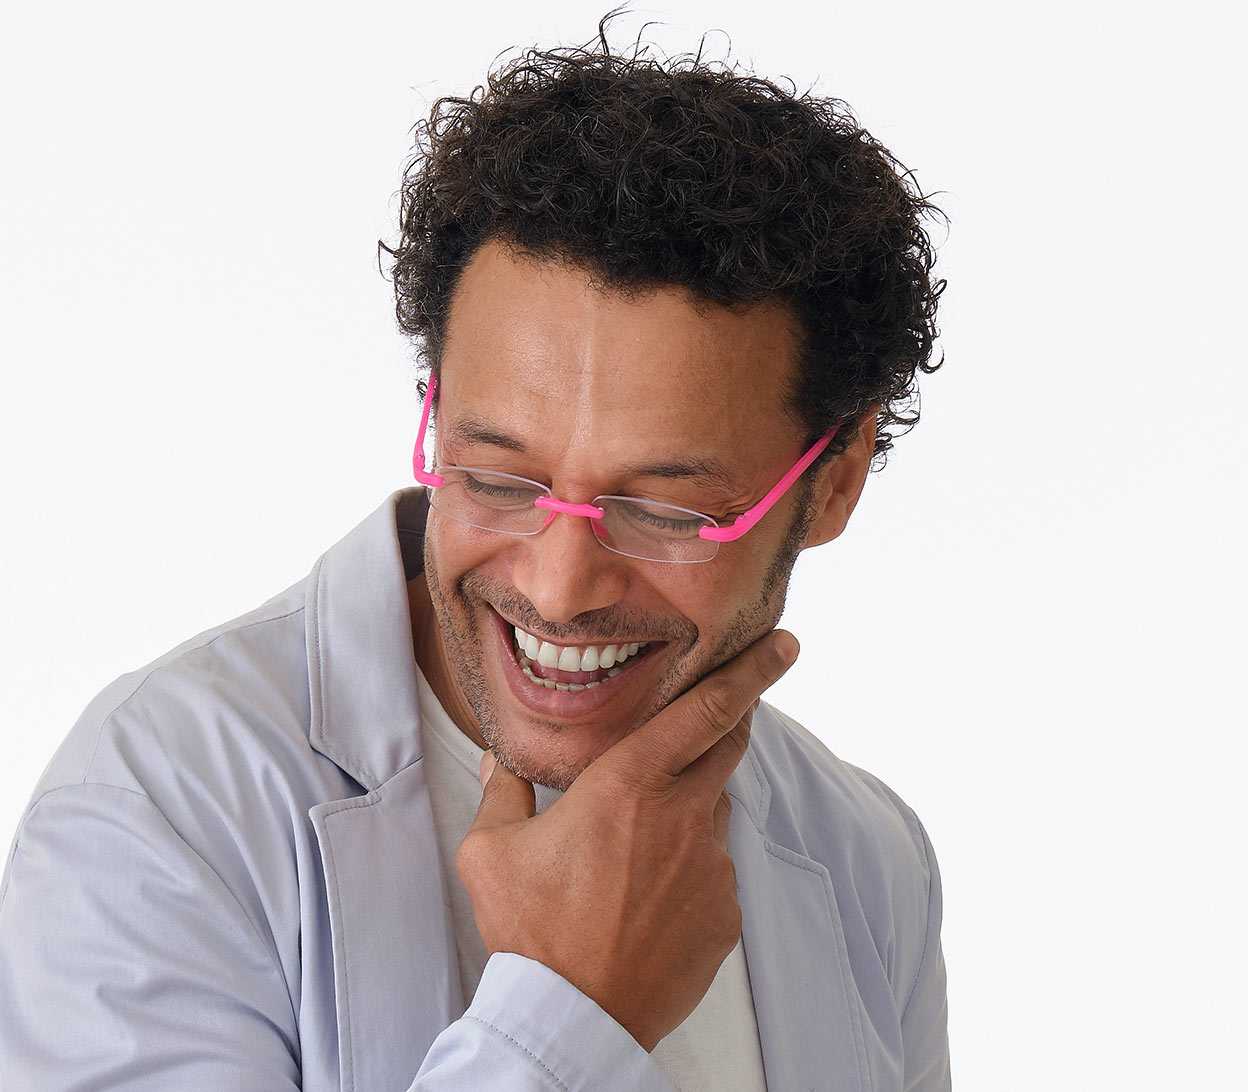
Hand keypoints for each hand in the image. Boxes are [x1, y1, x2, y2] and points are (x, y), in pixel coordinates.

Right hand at [455, 629, 798, 1050]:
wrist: (573, 1019)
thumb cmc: (531, 931)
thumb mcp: (492, 851)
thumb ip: (502, 791)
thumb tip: (501, 760)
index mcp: (630, 783)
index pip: (707, 709)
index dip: (751, 670)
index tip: (783, 645)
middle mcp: (684, 815)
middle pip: (728, 746)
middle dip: (732, 720)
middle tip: (716, 714)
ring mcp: (712, 866)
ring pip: (714, 811)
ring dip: (690, 806)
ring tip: (638, 847)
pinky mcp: (724, 912)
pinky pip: (714, 870)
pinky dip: (689, 869)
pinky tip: (648, 898)